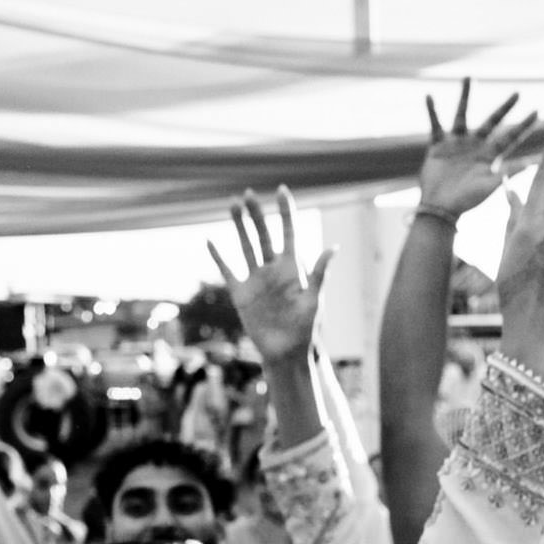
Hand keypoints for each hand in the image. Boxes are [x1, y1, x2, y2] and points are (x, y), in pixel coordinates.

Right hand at [207, 188, 333, 363]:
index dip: (286, 211)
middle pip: (263, 234)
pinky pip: (227, 271)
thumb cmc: (305, 330)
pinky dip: (218, 257)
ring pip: (246, 245)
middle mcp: (273, 269)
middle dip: (256, 213)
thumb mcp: (314, 300)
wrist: (285, 353)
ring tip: (232, 204)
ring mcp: (256, 279)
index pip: (289, 232)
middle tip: (248, 194)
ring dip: (239, 226)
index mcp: (293, 267)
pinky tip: (210, 241)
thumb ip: (320, 274)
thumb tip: (333, 248)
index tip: (281, 190)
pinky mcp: (241, 293)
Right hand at [419, 79, 538, 218]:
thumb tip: (535, 164)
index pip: (512, 137)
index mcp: (491, 156)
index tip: (538, 110)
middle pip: (493, 121)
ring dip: (465, 96)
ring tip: (469, 77)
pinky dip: (432, 111)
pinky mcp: (439, 145)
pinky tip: (429, 96)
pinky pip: (435, 124)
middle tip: (518, 92)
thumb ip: (510, 172)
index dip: (525, 125)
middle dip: (505, 108)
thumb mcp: (491, 185)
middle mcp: (476, 146)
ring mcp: (458, 143)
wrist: (441, 207)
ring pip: (462, 115)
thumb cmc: (467, 201)